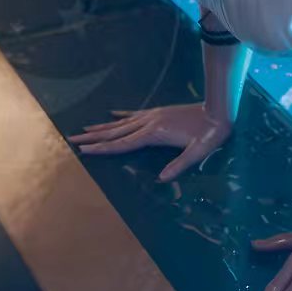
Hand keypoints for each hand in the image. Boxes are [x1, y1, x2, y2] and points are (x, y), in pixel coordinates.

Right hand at [70, 101, 232, 180]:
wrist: (218, 110)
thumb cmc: (210, 134)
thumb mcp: (198, 153)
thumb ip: (179, 165)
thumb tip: (162, 180)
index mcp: (154, 134)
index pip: (123, 143)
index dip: (103, 149)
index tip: (84, 150)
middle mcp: (149, 123)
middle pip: (115, 132)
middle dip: (93, 137)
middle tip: (72, 138)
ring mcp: (153, 115)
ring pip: (121, 122)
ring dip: (102, 126)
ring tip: (84, 128)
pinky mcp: (159, 112)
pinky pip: (134, 114)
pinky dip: (121, 115)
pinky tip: (111, 113)